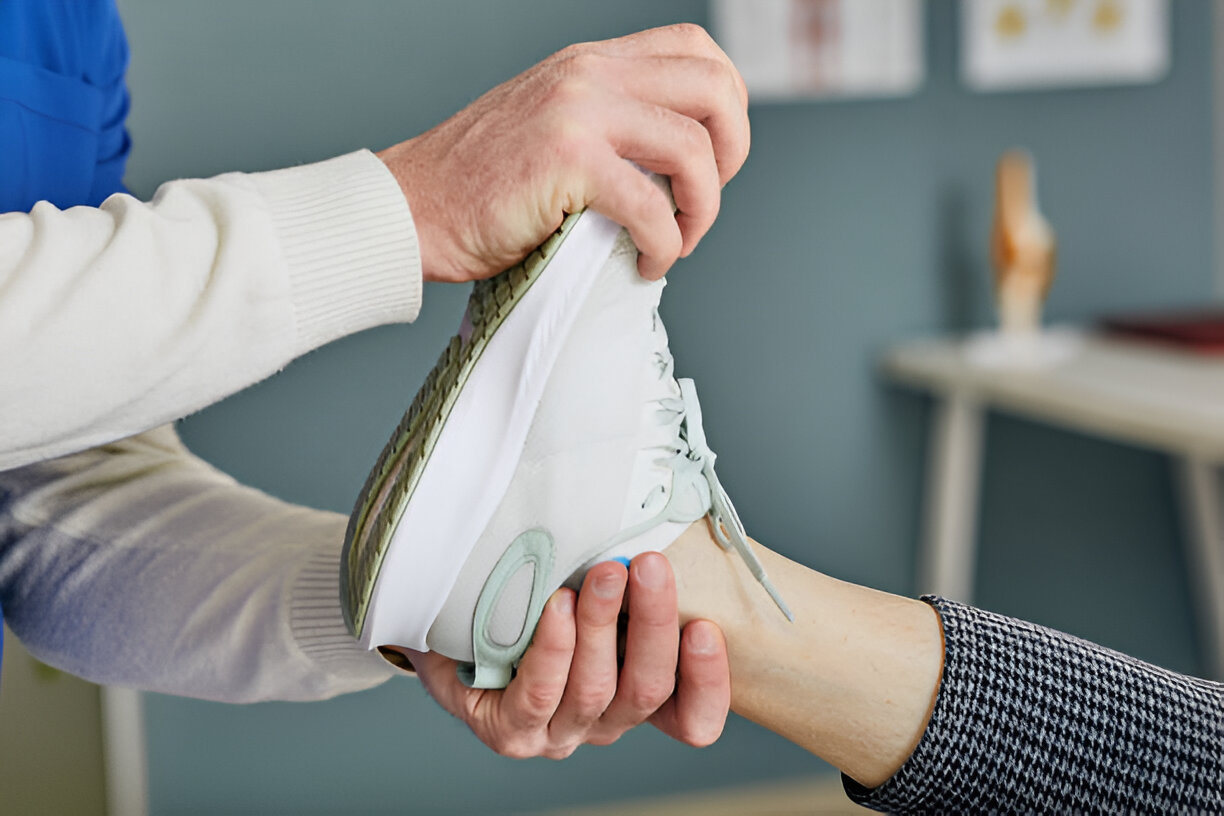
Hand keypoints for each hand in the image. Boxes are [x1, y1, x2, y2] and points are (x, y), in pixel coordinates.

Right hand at [377, 23, 749, 282]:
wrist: (412, 209)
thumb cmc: (476, 187)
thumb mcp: (551, 126)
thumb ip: (609, 125)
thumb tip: (675, 170)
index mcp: (590, 62)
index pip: (694, 50)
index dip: (726, 104)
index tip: (712, 158)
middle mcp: (590, 74)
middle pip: (713, 89)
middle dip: (733, 153)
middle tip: (704, 202)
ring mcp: (579, 113)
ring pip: (693, 148)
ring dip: (703, 209)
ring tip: (678, 241)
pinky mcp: (567, 163)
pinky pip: (652, 207)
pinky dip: (666, 245)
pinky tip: (649, 263)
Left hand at [399, 552, 730, 758]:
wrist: (454, 623)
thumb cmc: (536, 602)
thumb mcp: (596, 589)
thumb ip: (634, 576)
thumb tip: (668, 516)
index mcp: (637, 694)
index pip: (693, 717)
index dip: (708, 682)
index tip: (707, 628)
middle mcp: (605, 721)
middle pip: (647, 690)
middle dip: (654, 623)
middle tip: (650, 566)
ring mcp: (557, 732)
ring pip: (595, 689)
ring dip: (602, 625)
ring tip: (604, 573)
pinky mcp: (511, 731)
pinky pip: (538, 694)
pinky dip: (553, 648)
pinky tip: (557, 607)